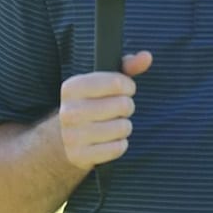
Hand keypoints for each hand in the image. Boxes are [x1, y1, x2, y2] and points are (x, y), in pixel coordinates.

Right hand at [58, 51, 151, 169]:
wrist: (66, 138)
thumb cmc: (93, 102)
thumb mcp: (105, 81)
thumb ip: (127, 66)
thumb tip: (146, 57)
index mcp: (72, 87)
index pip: (117, 83)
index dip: (128, 86)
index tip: (124, 89)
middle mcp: (68, 111)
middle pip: (123, 105)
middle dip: (127, 106)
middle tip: (118, 109)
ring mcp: (72, 135)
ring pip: (123, 127)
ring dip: (124, 126)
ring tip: (113, 124)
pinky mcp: (79, 156)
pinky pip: (118, 148)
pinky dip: (120, 144)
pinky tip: (109, 140)